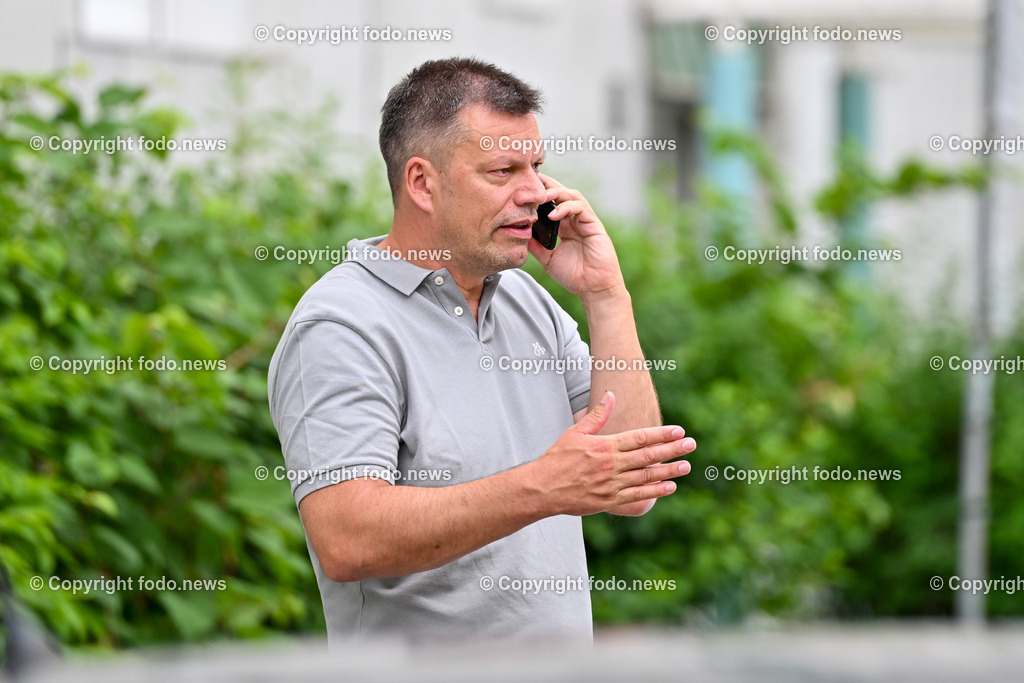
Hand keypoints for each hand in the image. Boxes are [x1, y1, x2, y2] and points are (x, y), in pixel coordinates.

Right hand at [526, 392, 694, 516]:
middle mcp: (612, 464)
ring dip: (669, 471)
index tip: (678, 431)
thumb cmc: (558, 458)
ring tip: (686, 465)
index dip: (661, 434)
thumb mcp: (575, 432)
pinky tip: (670, 486)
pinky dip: (655, 491)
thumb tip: (611, 395)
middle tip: (691, 444)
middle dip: (672, 449)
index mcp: (605, 446)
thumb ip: (597, 415)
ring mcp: (612, 484)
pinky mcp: (610, 500)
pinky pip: (638, 495)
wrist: (543, 488)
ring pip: (647, 476)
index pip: (640, 438)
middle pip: (648, 455)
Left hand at [528, 173, 626, 302]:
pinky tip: (553, 215)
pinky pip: (581, 208)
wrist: (594, 289)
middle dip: (545, 185)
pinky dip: (566, 207)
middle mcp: (574, 219)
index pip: (550, 202)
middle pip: (560, 192)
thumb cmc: (574, 276)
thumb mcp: (547, 259)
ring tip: (539, 198)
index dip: (538, 194)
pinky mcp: (594, 224)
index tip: (521, 190)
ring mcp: (585, 220)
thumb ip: (535, 245)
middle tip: (527, 183)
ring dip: (555, 193)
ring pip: (571, 195)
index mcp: (564, 225)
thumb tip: (518, 232)